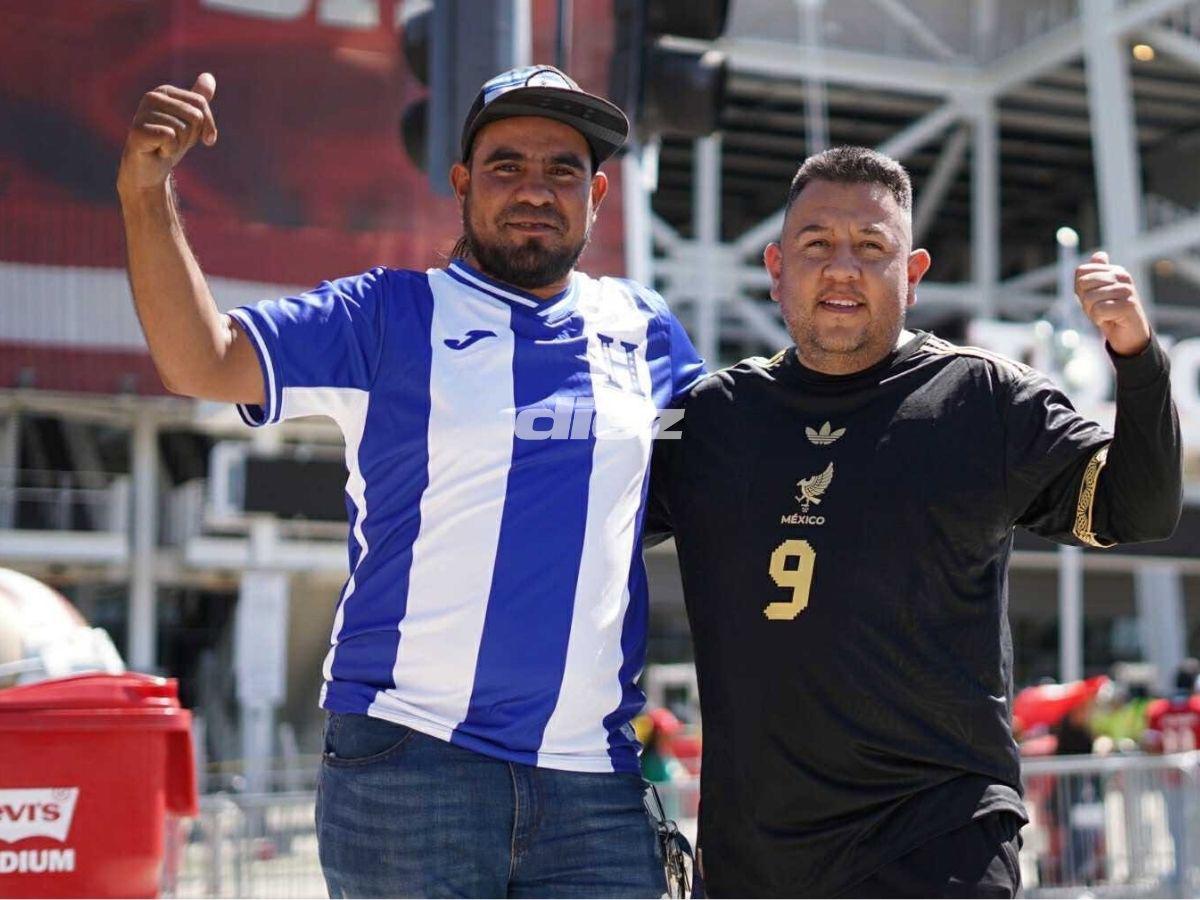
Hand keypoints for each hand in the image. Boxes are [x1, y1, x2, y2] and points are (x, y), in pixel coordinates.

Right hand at [117, 73, 217, 193]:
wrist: (149, 169)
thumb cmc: (170, 144)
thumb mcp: (190, 122)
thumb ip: (198, 99)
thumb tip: (209, 76)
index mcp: (166, 91)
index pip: (201, 104)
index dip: (207, 126)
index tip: (200, 138)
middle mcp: (152, 97)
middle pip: (195, 116)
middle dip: (192, 136)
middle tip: (175, 142)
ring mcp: (142, 112)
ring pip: (183, 129)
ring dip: (179, 145)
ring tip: (164, 146)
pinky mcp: (138, 130)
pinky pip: (170, 138)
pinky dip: (169, 150)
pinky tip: (158, 151)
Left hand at [1074, 250, 1150, 356]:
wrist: (1128, 334)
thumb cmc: (1110, 312)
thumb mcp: (1096, 292)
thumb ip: (1094, 274)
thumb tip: (1099, 254)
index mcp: (1115, 270)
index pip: (1081, 271)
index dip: (1080, 289)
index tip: (1094, 298)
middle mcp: (1123, 277)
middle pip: (1083, 284)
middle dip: (1085, 301)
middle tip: (1100, 308)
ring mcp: (1127, 290)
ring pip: (1089, 298)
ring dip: (1092, 312)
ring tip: (1106, 314)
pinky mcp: (1128, 305)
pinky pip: (1098, 310)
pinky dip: (1099, 319)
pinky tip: (1111, 320)